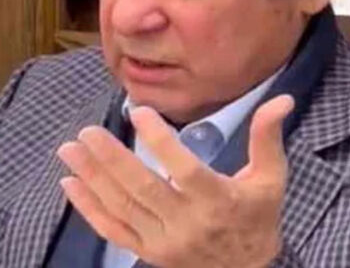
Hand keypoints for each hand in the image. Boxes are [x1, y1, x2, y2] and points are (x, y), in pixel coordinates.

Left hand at [57, 94, 293, 267]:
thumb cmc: (258, 217)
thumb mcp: (271, 179)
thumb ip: (267, 138)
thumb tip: (280, 98)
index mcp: (219, 202)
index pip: (185, 170)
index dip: (161, 141)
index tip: (138, 111)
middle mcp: (188, 224)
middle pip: (144, 190)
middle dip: (111, 160)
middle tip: (87, 131)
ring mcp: (164, 243)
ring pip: (123, 208)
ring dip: (92, 178)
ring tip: (69, 149)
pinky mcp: (148, 254)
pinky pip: (113, 232)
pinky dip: (89, 210)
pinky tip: (69, 185)